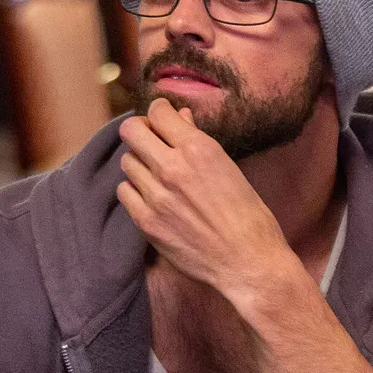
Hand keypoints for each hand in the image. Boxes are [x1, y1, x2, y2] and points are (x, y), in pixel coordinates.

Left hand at [117, 98, 294, 299]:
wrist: (246, 262)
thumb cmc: (248, 216)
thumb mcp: (228, 168)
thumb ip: (198, 141)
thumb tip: (181, 118)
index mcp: (198, 150)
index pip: (158, 112)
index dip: (159, 111)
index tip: (162, 117)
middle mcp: (172, 168)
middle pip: (131, 131)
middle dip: (139, 130)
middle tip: (150, 139)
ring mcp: (155, 196)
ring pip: (127, 162)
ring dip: (139, 162)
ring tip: (155, 173)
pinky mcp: (146, 222)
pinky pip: (124, 192)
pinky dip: (135, 189)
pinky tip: (150, 195)